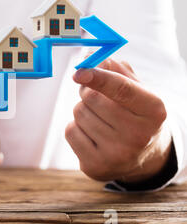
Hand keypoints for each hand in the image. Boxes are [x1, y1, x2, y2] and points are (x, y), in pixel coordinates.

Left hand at [65, 59, 171, 182]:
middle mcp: (138, 135)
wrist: (142, 157)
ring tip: (99, 119)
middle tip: (95, 95)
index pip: (122, 90)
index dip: (99, 77)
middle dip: (88, 91)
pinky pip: (70, 132)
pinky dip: (76, 127)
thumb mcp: (137, 90)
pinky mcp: (96, 166)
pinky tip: (92, 134)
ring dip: (82, 110)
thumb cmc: (135, 114)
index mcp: (154, 111)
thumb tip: (89, 56)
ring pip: (78, 114)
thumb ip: (116, 70)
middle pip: (92, 99)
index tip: (79, 72)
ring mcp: (117, 155)